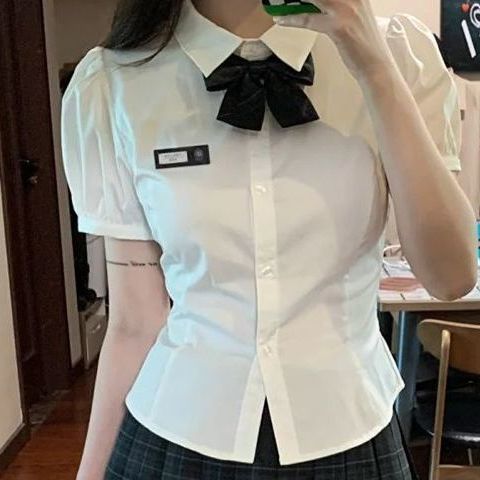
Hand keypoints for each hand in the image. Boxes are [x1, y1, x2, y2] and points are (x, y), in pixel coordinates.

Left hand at [275, 0, 396, 82]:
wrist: (375, 66)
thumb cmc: (362, 45)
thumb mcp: (354, 16)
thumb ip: (338, 5)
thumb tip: (314, 4)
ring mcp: (346, 9)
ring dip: (291, 0)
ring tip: (277, 1)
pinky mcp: (338, 26)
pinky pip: (309, 19)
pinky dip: (293, 19)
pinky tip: (281, 20)